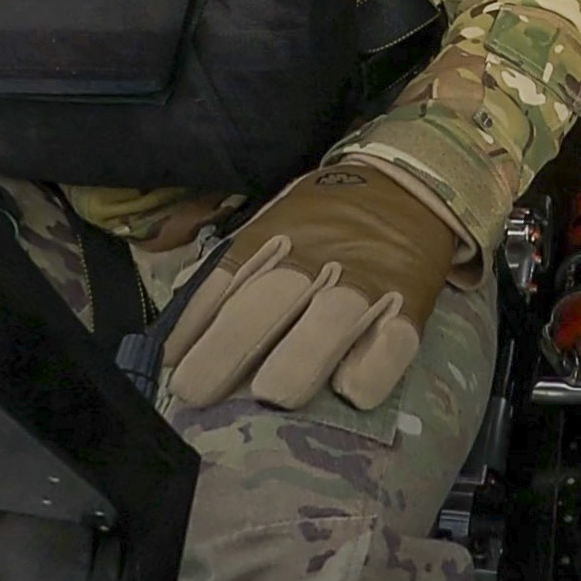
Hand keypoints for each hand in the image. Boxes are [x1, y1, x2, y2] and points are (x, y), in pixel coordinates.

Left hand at [161, 162, 459, 409]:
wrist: (405, 185)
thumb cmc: (322, 220)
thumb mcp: (271, 226)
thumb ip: (231, 274)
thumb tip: (177, 339)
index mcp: (273, 239)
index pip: (224, 281)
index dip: (194, 324)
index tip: (170, 364)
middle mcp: (314, 260)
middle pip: (268, 302)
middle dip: (228, 347)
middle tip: (197, 391)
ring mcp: (365, 284)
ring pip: (330, 321)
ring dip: (299, 360)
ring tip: (272, 395)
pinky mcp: (409, 307)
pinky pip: (394, 343)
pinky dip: (374, 369)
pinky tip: (352, 393)